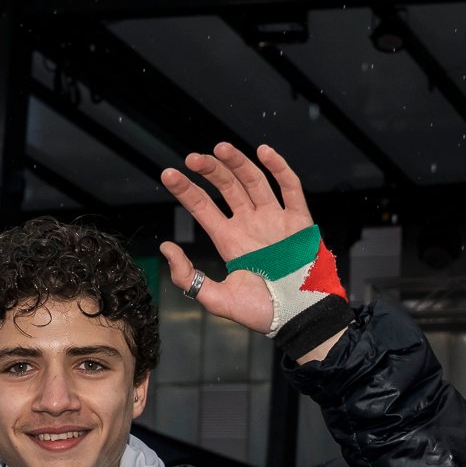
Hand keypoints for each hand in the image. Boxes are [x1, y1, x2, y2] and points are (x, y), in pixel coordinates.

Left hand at [158, 142, 313, 334]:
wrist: (299, 317)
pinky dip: (279, 167)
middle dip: (209, 170)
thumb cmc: (262, 312)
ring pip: (254, 181)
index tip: (168, 174)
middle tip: (192, 158)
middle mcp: (250, 225)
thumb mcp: (216, 299)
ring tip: (219, 149)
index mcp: (229, 241)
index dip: (186, 190)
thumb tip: (166, 248)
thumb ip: (188, 277)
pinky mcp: (299, 220)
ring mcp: (274, 220)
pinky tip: (263, 152)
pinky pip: (289, 188)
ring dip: (237, 162)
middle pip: (226, 187)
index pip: (202, 207)